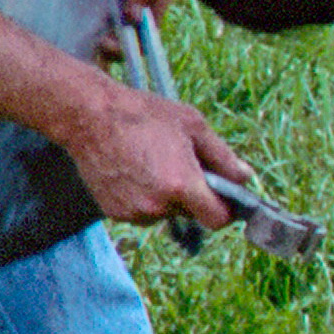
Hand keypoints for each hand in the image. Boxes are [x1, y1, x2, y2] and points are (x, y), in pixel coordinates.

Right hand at [56, 76, 249, 231]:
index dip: (225, 209)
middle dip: (191, 194)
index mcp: (181, 184)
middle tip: (177, 162)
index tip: (222, 196)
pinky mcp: (115, 213)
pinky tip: (132, 170)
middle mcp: (158, 205)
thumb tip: (245, 177)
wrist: (88, 116)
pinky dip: (143, 196)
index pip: (217, 219)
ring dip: (165, 196)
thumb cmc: (141, 114)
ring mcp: (135, 212)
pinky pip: (141, 211)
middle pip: (191, 214)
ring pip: (165, 212)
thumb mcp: (192, 125)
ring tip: (149, 162)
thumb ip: (223, 156)